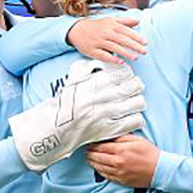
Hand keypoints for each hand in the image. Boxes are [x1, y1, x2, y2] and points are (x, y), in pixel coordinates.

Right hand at [9, 60, 145, 171]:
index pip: (124, 72)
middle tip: (134, 88)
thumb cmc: (64, 104)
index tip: (128, 77)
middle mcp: (104, 97)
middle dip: (136, 86)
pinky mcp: (110, 129)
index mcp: (96, 83)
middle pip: (135, 86)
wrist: (55, 127)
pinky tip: (130, 117)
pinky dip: (136, 118)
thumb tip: (102, 63)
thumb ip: (88, 69)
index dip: (129, 74)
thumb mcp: (73, 81)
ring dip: (137, 101)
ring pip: (138, 103)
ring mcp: (108, 114)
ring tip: (133, 103)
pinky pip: (134, 121)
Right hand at [68, 16, 148, 64]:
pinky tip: (120, 62)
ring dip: (125, 53)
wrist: (77, 30)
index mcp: (111, 25)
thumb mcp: (110, 20)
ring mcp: (99, 42)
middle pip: (122, 40)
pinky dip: (112, 59)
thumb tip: (138, 21)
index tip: (145, 42)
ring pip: (114, 48)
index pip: (126, 31)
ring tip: (135, 57)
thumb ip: (125, 21)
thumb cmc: (97, 26)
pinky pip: (103, 55)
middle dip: (134, 46)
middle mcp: (106, 33)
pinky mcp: (93, 50)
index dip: (136, 37)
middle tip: (144, 51)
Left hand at [86, 134, 158, 187]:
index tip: (90, 143)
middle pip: (98, 157)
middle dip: (90, 153)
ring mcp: (119, 172)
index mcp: (121, 150)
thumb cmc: (150, 153)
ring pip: (100, 167)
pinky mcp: (121, 180)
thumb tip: (109, 136)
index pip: (101, 146)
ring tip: (89, 159)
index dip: (93, 145)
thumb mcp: (137, 140)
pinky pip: (106, 176)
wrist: (160, 169)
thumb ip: (122, 137)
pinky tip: (98, 168)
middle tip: (87, 150)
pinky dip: (100, 171)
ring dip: (92, 162)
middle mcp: (118, 162)